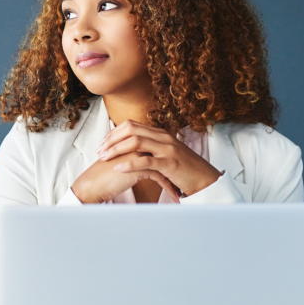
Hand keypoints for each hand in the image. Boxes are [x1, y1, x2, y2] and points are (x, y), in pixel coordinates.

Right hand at [71, 151, 180, 202]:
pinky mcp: (137, 167)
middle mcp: (136, 145)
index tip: (175, 172)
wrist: (92, 185)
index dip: (166, 160)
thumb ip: (132, 159)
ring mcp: (137, 154)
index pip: (157, 149)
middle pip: (163, 154)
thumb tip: (144, 165)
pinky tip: (173, 196)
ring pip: (164, 164)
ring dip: (174, 179)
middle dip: (175, 168)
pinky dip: (168, 187)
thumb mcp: (119, 163)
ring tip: (181, 191)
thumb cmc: (102, 177)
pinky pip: (160, 176)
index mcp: (131, 142)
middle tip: (183, 180)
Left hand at [96, 120, 222, 196]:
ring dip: (116, 149)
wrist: (204, 179)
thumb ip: (149, 148)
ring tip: (104, 158)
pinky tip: (118, 168)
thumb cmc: (183, 169)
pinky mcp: (169, 163)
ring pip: (136, 142)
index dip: (113, 133)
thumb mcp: (165, 154)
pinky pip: (145, 161)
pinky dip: (129, 164)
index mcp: (160, 133)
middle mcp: (163, 137)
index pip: (131, 125)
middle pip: (130, 129)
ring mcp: (167, 149)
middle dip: (111, 139)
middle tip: (98, 150)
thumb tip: (129, 149)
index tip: (101, 143)